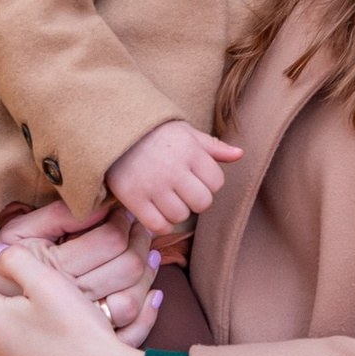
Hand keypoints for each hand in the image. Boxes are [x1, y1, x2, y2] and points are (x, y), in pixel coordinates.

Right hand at [0, 197, 156, 330]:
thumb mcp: (16, 235)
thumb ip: (55, 217)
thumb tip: (99, 204)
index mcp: (54, 269)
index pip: (109, 240)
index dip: (124, 220)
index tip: (123, 211)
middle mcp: (70, 302)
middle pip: (127, 267)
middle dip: (141, 240)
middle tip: (141, 227)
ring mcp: (81, 328)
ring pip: (133, 299)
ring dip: (149, 274)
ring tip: (148, 253)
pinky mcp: (87, 346)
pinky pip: (131, 333)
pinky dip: (148, 314)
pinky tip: (153, 294)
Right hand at [106, 117, 242, 238]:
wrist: (114, 130)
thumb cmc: (155, 132)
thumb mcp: (186, 132)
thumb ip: (213, 147)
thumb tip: (240, 154)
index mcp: (190, 151)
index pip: (217, 183)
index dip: (209, 183)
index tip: (195, 178)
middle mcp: (173, 169)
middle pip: (202, 203)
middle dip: (196, 200)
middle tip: (183, 192)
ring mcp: (152, 185)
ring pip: (180, 216)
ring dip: (177, 212)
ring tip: (168, 199)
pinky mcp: (133, 198)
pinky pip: (158, 225)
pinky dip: (161, 224)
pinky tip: (157, 212)